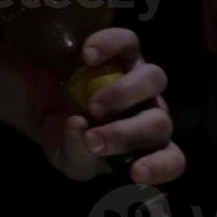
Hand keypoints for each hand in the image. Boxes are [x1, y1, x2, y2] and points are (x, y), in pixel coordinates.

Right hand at [32, 28, 184, 183]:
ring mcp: (141, 82)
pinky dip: (109, 46)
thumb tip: (81, 128)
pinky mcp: (125, 51)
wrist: (45, 104)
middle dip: (127, 135)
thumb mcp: (67, 157)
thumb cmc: (67, 139)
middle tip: (93, 141)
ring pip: (154, 81)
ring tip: (91, 106)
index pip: (171, 160)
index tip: (135, 173)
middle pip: (159, 124)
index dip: (160, 167)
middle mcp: (150, 116)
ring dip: (123, 94)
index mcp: (146, 150)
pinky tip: (86, 57)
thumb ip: (77, 154)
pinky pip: (128, 43)